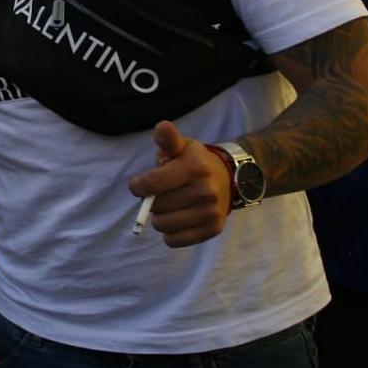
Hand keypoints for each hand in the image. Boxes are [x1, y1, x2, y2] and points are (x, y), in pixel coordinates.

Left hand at [126, 120, 232, 246]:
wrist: (230, 178)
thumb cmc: (195, 162)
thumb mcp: (182, 146)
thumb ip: (168, 139)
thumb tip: (163, 126)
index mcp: (194, 168)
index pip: (151, 184)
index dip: (138, 186)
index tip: (139, 185)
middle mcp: (206, 191)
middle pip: (155, 206)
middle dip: (152, 201)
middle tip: (162, 194)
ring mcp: (211, 212)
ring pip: (162, 225)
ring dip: (160, 217)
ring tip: (170, 206)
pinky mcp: (214, 229)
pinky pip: (174, 240)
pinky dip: (170, 233)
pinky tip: (178, 219)